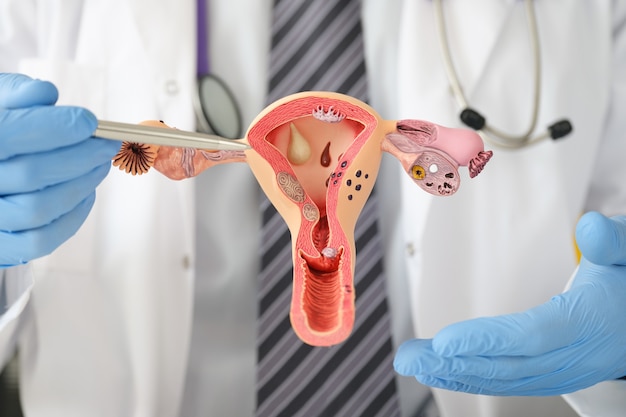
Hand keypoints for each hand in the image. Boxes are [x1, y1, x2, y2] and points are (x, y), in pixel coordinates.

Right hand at [0, 73, 119, 266]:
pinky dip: (72, 218)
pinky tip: (85, 194)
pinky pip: (40, 241)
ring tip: (99, 165)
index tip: (89, 121)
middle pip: (32, 174)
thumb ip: (18, 94)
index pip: (12, 134)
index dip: (59, 127)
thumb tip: (46, 95)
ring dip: (81, 186)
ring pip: (39, 209)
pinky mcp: (0, 246)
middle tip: (107, 144)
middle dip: (81, 156)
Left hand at [394, 211, 625, 395]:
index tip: (442, 343)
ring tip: (412, 364)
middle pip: (507, 366)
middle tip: (407, 359)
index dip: (485, 341)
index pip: (528, 336)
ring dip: (453, 374)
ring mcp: (561, 373)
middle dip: (453, 364)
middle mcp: (572, 357)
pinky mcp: (550, 376)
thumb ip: (612, 242)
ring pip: (502, 379)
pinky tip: (441, 372)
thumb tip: (592, 226)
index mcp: (587, 324)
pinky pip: (507, 381)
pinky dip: (470, 378)